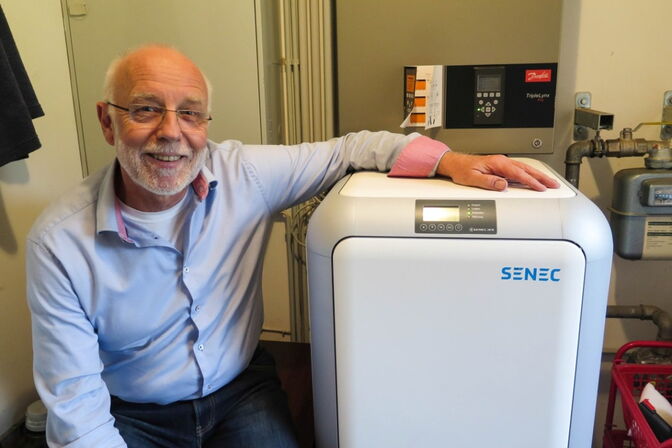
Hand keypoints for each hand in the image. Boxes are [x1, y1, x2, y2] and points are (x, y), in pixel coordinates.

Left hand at [436, 152, 560, 190]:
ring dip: (538, 175)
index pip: (518, 173)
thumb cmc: (462, 170)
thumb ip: (488, 182)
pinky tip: (535, 180)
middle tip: (554, 184)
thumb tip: (503, 185)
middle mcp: (502, 162)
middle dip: (541, 177)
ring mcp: (502, 164)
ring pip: (524, 169)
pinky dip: (529, 175)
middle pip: (526, 169)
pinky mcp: (501, 167)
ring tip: (549, 182)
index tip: (541, 187)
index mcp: (497, 163)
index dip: (531, 181)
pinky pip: (519, 171)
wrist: (456, 164)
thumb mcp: (472, 178)